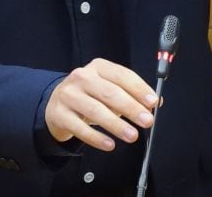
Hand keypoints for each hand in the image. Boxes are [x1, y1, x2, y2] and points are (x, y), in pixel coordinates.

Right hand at [44, 58, 158, 151]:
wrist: (57, 103)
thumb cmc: (89, 95)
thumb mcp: (109, 88)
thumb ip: (131, 94)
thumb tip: (154, 103)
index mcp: (98, 67)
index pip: (121, 75)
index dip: (139, 88)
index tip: (152, 102)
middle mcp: (82, 77)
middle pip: (110, 92)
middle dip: (131, 108)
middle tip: (147, 121)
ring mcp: (69, 95)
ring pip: (95, 110)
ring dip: (116, 125)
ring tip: (132, 135)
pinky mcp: (60, 114)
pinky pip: (80, 128)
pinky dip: (97, 138)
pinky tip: (109, 144)